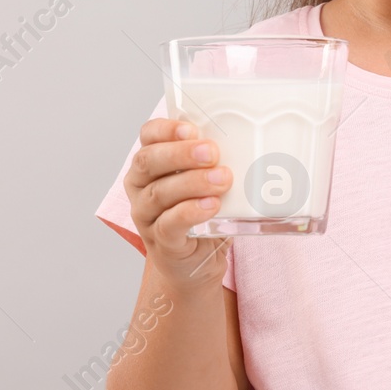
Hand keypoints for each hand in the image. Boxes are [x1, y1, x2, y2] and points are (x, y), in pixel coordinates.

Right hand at [125, 119, 233, 292]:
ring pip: (160, 193)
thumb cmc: (202, 212)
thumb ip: (215, 160)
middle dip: (181, 154)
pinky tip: (212, 205)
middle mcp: (141, 187)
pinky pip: (169, 224)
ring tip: (222, 179)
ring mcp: (146, 216)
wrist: (197, 260)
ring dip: (193, 182)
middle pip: (149, 161)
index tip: (192, 129)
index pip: (148, 135)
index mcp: (149, 164)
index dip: (166, 129)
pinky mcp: (161, 242)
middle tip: (212, 153)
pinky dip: (191, 212)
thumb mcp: (206, 179)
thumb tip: (250, 137)